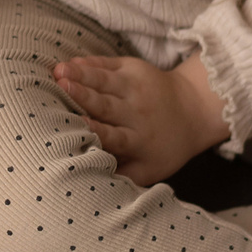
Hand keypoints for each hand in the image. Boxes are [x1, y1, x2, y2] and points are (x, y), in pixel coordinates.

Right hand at [52, 53, 228, 184]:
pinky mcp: (134, 68)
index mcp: (137, 140)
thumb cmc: (162, 146)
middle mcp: (136, 113)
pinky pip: (108, 64)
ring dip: (81, 75)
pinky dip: (90, 63)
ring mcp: (135, 87)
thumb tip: (91, 188)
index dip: (97, 130)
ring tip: (59, 71)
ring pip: (104, 81)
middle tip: (61, 88)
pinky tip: (72, 62)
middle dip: (83, 96)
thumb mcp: (149, 168)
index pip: (114, 136)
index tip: (79, 125)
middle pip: (106, 104)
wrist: (192, 110)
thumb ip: (122, 176)